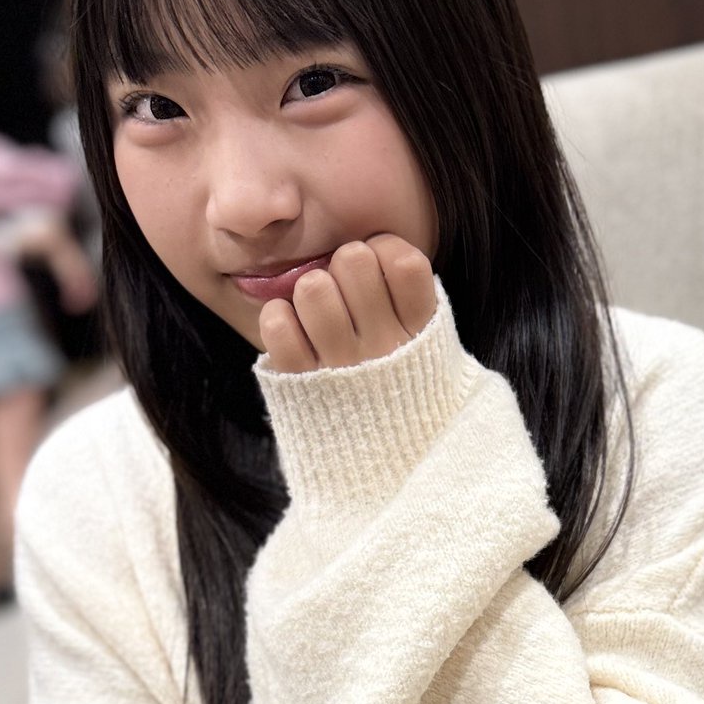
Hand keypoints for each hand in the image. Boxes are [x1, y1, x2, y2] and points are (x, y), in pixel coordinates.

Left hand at [258, 234, 435, 371]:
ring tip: (318, 311)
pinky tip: (294, 329)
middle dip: (343, 264)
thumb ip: (409, 293)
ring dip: (310, 290)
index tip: (380, 270)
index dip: (384, 250)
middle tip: (345, 289)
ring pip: (312, 286)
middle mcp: (385, 348)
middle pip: (353, 259)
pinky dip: (279, 318)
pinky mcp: (301, 382)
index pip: (403, 260)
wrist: (384, 458)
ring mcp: (342, 367)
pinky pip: (278, 323)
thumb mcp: (425, 340)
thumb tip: (372, 245)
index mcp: (420, 332)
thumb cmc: (398, 379)